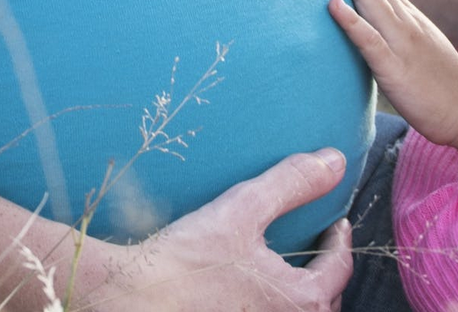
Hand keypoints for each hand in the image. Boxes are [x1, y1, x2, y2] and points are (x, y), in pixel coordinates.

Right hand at [80, 149, 352, 311]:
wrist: (119, 300)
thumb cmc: (181, 263)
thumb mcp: (241, 211)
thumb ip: (291, 184)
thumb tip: (336, 160)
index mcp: (300, 302)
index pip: (338, 270)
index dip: (339, 243)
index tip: (336, 225)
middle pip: (322, 303)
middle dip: (323, 276)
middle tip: (316, 251)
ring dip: (296, 299)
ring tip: (285, 275)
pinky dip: (266, 308)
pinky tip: (246, 295)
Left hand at [322, 0, 457, 158]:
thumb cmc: (442, 89)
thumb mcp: (416, 51)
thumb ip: (394, 33)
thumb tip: (370, 23)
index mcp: (407, 18)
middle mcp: (404, 22)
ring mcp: (401, 43)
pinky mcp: (396, 70)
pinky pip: (371, 42)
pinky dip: (352, 21)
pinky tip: (332, 4)